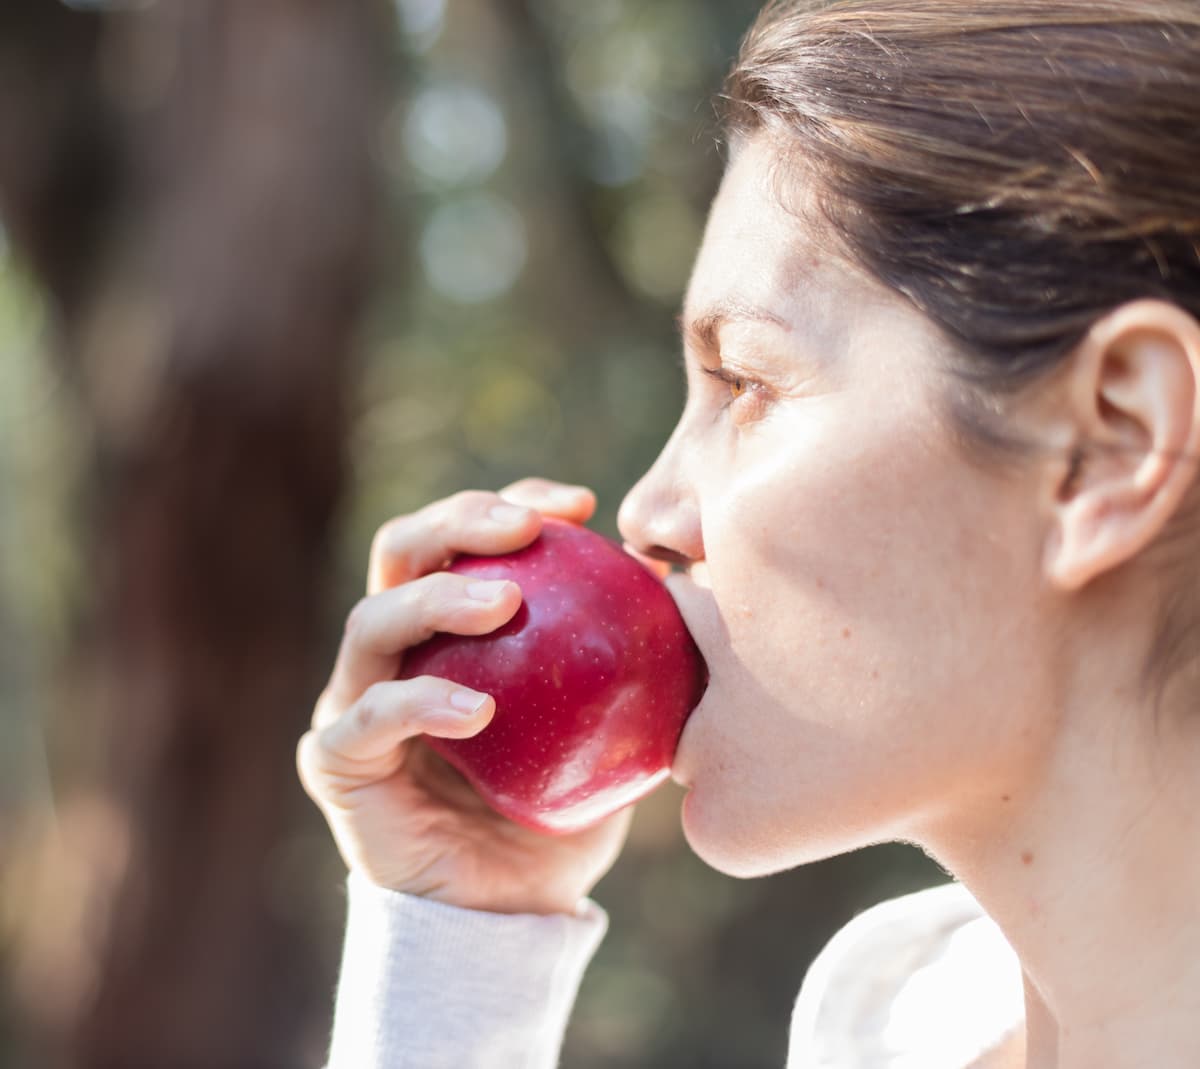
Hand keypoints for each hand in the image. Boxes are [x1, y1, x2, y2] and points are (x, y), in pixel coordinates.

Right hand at [298, 478, 632, 915]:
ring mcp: (357, 702)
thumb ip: (632, 659)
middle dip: (460, 521)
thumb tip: (680, 582)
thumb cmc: (559, 809)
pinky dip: (419, 702)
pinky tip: (478, 711)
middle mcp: (396, 651)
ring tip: (506, 605)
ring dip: (437, 600)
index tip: (581, 507)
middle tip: (527, 529)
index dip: (511, 505)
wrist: (513, 912)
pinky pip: (367, 719)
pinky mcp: (337, 763)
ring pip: (372, 621)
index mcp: (448, 628)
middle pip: (401, 550)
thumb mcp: (610, 725)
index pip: (464, 539)